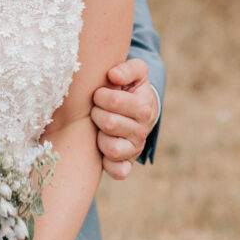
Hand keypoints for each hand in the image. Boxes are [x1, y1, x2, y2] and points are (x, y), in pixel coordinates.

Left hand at [91, 58, 158, 179]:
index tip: (99, 93)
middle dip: (96, 113)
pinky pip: (118, 171)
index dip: (100, 95)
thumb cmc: (130, 90)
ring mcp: (135, 149)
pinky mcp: (127, 164)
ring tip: (99, 128)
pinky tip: (101, 152)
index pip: (113, 101)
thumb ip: (127, 69)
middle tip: (96, 110)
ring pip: (111, 148)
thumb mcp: (134, 73)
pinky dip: (109, 164)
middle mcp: (142, 131)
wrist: (138, 111)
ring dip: (99, 137)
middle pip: (109, 123)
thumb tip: (113, 76)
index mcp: (143, 107)